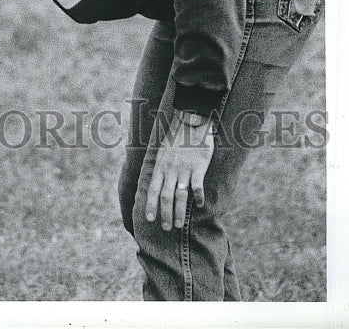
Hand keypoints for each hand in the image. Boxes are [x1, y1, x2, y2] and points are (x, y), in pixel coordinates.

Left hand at [145, 110, 213, 230]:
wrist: (191, 119)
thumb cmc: (177, 135)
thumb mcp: (163, 150)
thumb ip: (161, 166)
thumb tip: (157, 180)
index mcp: (160, 165)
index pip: (152, 190)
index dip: (150, 205)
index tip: (150, 219)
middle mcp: (170, 169)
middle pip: (166, 197)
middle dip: (165, 214)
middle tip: (167, 228)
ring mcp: (184, 169)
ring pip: (180, 196)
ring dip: (179, 212)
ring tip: (179, 224)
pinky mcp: (198, 167)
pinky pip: (197, 186)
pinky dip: (197, 197)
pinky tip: (199, 205)